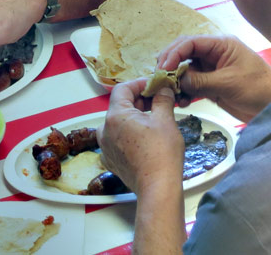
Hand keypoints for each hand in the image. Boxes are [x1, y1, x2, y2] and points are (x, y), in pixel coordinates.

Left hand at [99, 79, 183, 194]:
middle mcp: (105, 130)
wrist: (157, 188)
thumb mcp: (165, 119)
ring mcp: (106, 147)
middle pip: (120, 106)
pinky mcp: (111, 160)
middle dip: (140, 101)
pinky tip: (147, 138)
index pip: (122, 89)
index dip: (139, 84)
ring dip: (135, 117)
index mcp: (115, 116)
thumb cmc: (162, 153)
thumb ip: (162, 99)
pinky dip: (131, 134)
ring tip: (155, 120)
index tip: (155, 85)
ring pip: (119, 123)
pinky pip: (119, 139)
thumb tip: (164, 88)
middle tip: (160, 101)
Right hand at [158, 35, 270, 122]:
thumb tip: (177, 81)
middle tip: (159, 79)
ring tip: (168, 92)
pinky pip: (192, 85)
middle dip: (170, 65)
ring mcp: (212, 70)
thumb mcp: (228, 83)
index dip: (174, 53)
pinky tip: (181, 102)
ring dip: (176, 81)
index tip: (164, 68)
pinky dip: (184, 92)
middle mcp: (214, 54)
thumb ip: (200, 80)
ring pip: (186, 70)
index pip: (190, 42)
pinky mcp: (212, 85)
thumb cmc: (257, 88)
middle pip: (184, 53)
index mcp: (221, 45)